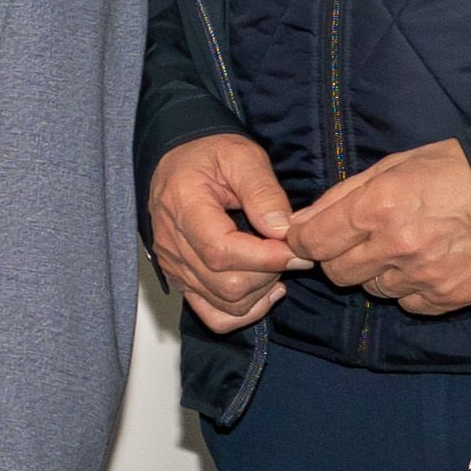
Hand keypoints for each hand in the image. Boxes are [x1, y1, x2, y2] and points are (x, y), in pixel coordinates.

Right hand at [146, 132, 298, 333]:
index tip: (298, 249)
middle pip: (226, 284)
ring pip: (224, 304)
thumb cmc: (209, 155)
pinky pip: (213, 315)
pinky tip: (264, 290)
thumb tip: (284, 231)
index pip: (222, 252)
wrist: (178, 161)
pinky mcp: (183, 281)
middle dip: (269, 274)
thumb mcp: (242, 157)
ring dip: (261, 291)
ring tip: (276, 265)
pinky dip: (244, 312)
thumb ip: (264, 192)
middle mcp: (173, 244)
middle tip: (290, 251)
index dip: (266, 258)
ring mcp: (176, 267)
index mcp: (184, 208)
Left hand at [291, 138, 470, 315]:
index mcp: (377, 207)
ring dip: (377, 272)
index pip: (311, 242)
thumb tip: (298, 222)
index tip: (311, 236)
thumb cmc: (457, 170)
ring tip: (406, 245)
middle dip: (340, 257)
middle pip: (336, 272)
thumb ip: (342, 195)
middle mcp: (396, 246)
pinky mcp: (447, 297)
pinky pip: (407, 303)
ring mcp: (423, 276)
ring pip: (371, 289)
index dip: (305, 239)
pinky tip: (428, 263)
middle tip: (363, 238)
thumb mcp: (395, 165)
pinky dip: (409, 289)